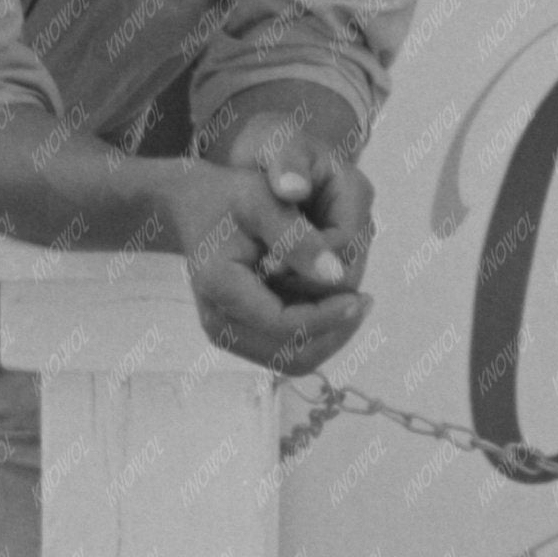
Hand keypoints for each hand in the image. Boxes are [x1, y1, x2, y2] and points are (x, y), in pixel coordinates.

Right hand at [168, 164, 369, 376]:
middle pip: (292, 354)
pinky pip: (286, 350)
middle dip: (334, 332)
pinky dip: (315, 333)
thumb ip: (298, 238)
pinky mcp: (238, 336)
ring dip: (328, 336)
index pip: (285, 325)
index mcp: (221, 287)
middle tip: (363, 302)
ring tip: (353, 303)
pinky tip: (333, 305)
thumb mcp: (265, 201)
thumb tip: (337, 276)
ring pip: (293, 359)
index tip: (359, 295)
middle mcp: (218, 322)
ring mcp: (227, 334)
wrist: (195, 206)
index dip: (328, 316)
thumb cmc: (230, 196)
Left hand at [200, 95, 373, 296]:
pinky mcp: (332, 262)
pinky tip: (264, 293)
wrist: (268, 156)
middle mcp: (360, 224)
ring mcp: (350, 246)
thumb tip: (292, 189)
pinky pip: (321, 294)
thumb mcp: (276, 142)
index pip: (345, 245)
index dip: (309, 261)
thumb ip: (286, 163)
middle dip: (305, 286)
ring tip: (260, 289)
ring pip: (335, 292)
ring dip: (300, 297)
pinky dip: (295, 298)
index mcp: (355, 193)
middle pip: (346, 277)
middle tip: (261, 283)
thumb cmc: (274, 144)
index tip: (268, 262)